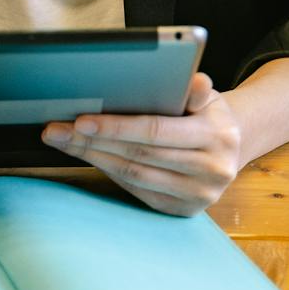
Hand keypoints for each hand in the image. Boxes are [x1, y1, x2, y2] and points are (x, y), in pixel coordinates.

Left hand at [42, 73, 243, 215]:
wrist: (230, 147)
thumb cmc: (207, 114)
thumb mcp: (208, 97)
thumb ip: (196, 90)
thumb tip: (194, 79)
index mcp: (217, 136)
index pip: (156, 131)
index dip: (116, 127)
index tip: (80, 120)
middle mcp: (212, 170)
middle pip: (139, 155)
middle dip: (93, 142)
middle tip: (57, 130)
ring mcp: (199, 195)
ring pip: (135, 175)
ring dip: (94, 158)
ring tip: (64, 141)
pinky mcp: (184, 210)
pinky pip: (139, 191)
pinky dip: (111, 172)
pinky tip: (90, 156)